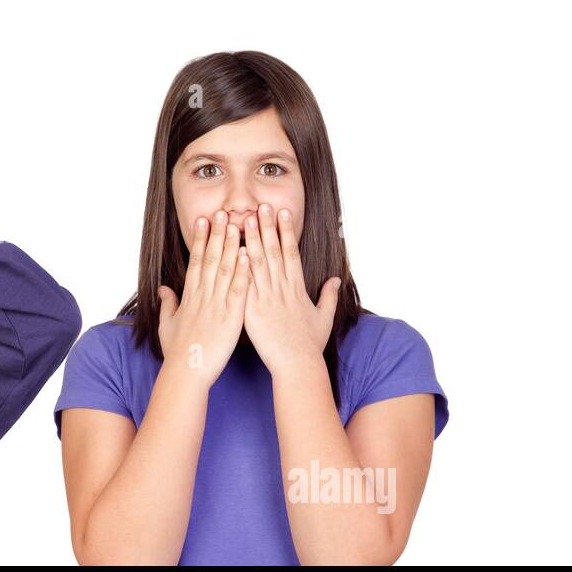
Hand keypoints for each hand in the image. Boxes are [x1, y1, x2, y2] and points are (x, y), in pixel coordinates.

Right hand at [156, 210, 250, 386]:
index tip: (204, 221)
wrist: (186, 372)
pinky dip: (243, 272)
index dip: (200, 239)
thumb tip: (163, 288)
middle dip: (217, 234)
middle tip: (222, 211)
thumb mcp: (167, 325)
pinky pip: (238, 291)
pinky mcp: (230, 317)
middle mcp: (203, 296)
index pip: (196, 261)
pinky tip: (248, 256)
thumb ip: (167, 304)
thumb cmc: (177, 352)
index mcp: (190, 296)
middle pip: (211, 258)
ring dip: (232, 246)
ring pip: (225, 270)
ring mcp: (217, 305)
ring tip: (238, 224)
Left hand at [241, 203, 340, 370]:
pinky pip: (246, 285)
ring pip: (258, 263)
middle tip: (261, 205)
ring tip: (245, 219)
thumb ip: (329, 296)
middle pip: (274, 251)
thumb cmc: (310, 345)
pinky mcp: (253, 311)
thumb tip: (336, 280)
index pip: (291, 252)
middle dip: (267, 227)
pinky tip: (235, 250)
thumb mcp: (324, 318)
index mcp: (297, 288)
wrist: (297, 365)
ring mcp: (267, 299)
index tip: (282, 212)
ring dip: (252, 239)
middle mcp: (282, 289)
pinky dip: (241, 267)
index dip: (286, 231)